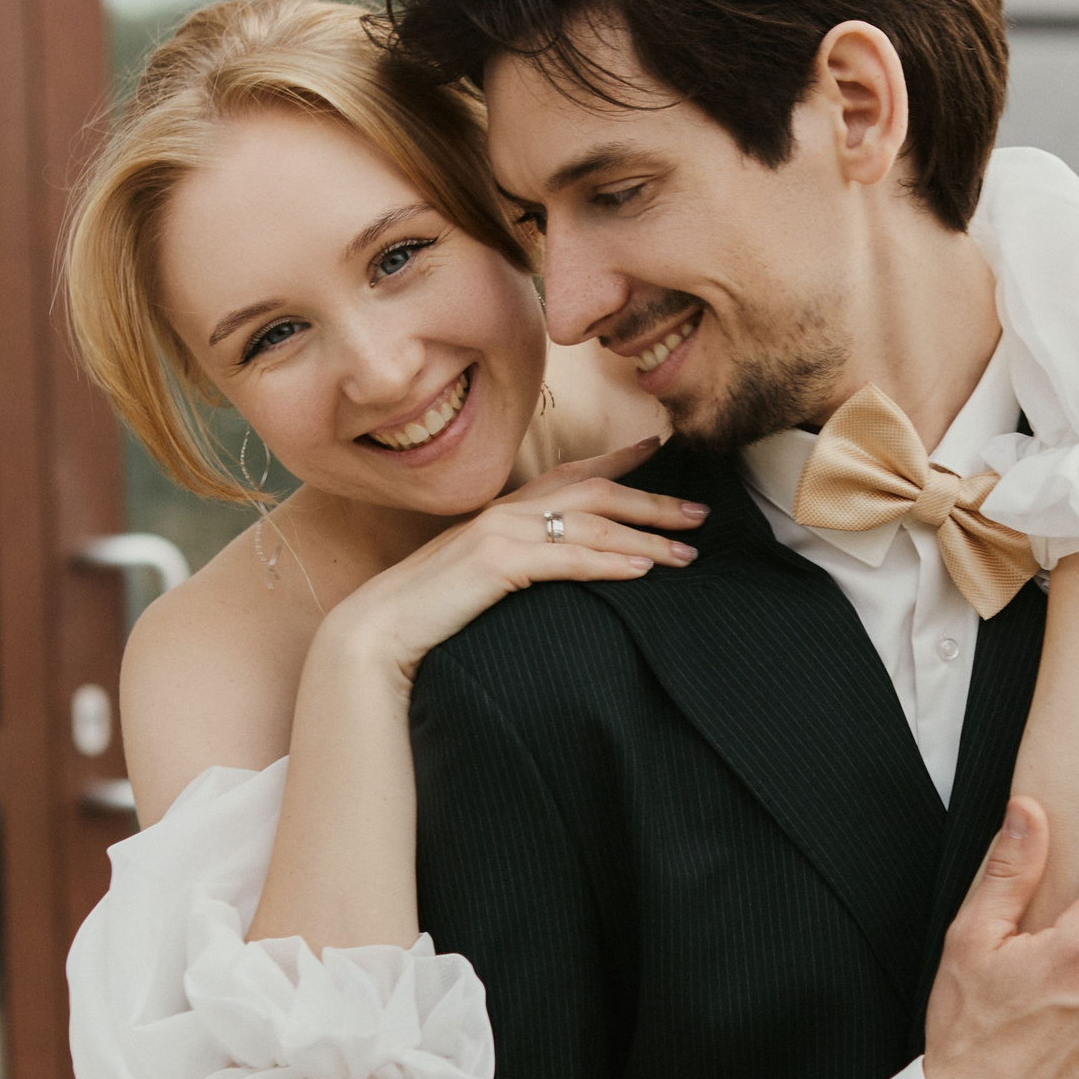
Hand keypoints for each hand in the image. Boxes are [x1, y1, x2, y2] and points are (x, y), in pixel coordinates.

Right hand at [319, 438, 703, 689]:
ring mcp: (501, 533)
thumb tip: (552, 571)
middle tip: (700, 511)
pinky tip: (643, 568)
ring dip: (647, 535)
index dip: (620, 459)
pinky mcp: (498, 563)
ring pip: (591, 523)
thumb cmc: (428, 614)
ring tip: (689, 552)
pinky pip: (567, 558)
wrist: (377, 631)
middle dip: (653, 500)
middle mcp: (506, 512)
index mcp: (504, 512)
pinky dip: (609, 560)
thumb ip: (517, 565)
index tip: (660, 447)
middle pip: (596, 493)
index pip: (571, 473)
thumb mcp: (480, 582)